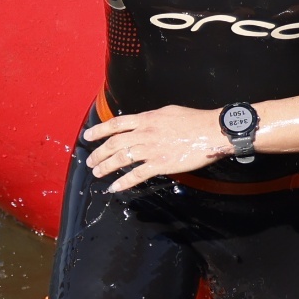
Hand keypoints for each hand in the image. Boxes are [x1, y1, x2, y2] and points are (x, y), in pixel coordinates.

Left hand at [81, 105, 228, 191]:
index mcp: (146, 119)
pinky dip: (123, 182)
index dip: (99, 130)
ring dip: (106, 167)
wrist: (211, 131)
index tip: (88, 137)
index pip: (115, 124)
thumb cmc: (193, 120)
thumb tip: (141, 122)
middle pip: (114, 143)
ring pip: (121, 159)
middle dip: (98, 153)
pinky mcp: (161, 164)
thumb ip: (150, 118)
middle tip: (90, 161)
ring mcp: (151, 149)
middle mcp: (144, 133)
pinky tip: (115, 187)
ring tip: (97, 173)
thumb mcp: (167, 112)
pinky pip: (137, 175)